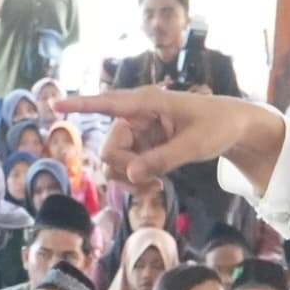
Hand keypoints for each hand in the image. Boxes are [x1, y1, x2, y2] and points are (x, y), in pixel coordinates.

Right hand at [59, 89, 283, 199]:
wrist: (236, 128)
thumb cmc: (219, 126)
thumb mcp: (196, 144)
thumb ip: (163, 159)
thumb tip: (131, 174)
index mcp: (147, 102)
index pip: (107, 103)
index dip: (79, 105)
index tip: (54, 104)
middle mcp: (136, 116)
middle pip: (109, 148)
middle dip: (122, 170)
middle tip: (150, 183)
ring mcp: (139, 133)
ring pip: (113, 162)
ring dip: (128, 179)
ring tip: (154, 187)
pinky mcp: (144, 147)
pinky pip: (126, 168)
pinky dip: (136, 181)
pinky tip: (155, 185)